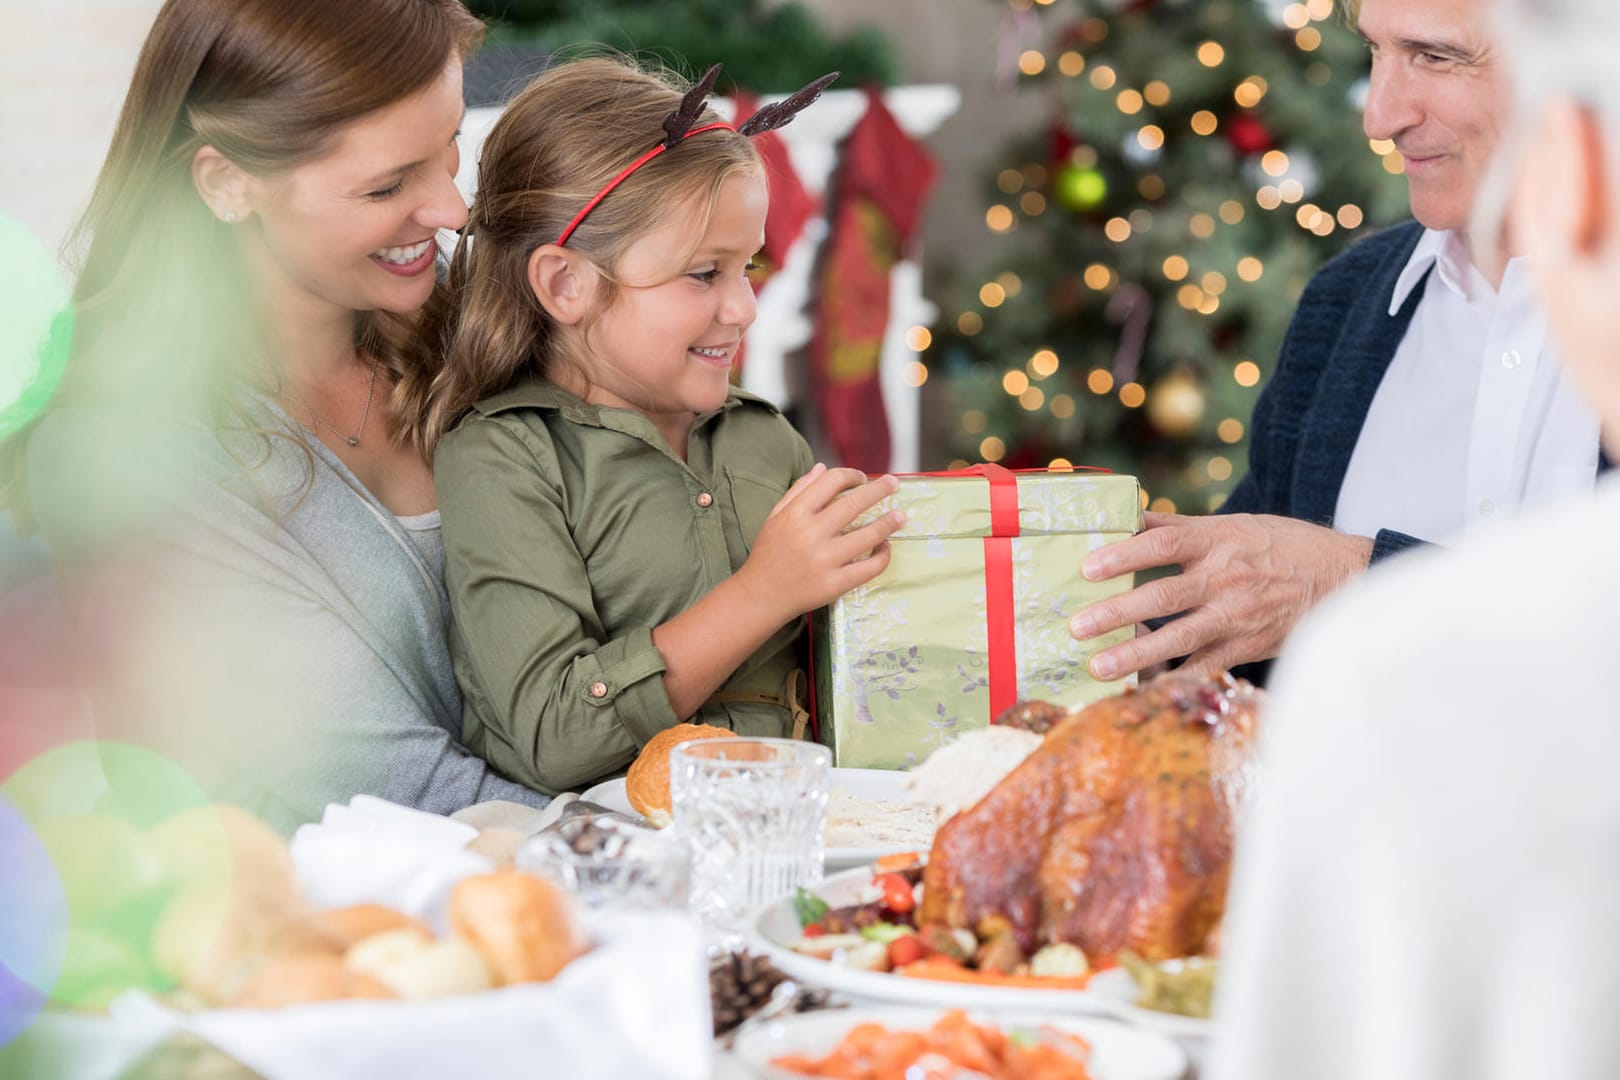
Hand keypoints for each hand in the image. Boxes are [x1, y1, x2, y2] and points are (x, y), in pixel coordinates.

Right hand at [737, 464, 903, 621]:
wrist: (760, 596)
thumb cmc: (768, 554)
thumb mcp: (775, 517)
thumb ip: (798, 491)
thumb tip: (822, 468)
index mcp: (795, 514)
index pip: (831, 482)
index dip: (851, 475)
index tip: (862, 478)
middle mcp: (811, 534)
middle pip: (855, 504)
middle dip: (880, 490)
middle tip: (894, 483)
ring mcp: (825, 560)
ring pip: (868, 535)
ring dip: (889, 522)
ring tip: (901, 516)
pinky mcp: (835, 584)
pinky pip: (869, 567)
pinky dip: (882, 555)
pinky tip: (885, 547)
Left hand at [1067, 512, 1373, 679]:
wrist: (1342, 577)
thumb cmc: (1280, 545)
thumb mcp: (1233, 525)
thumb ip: (1177, 526)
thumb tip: (1125, 514)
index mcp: (1217, 541)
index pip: (1162, 544)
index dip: (1123, 555)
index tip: (1087, 568)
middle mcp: (1225, 579)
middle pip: (1163, 595)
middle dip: (1117, 613)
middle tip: (1077, 626)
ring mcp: (1237, 617)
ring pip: (1180, 638)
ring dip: (1136, 655)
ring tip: (1098, 667)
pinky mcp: (1247, 647)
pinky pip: (1204, 667)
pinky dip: (1173, 679)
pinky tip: (1141, 688)